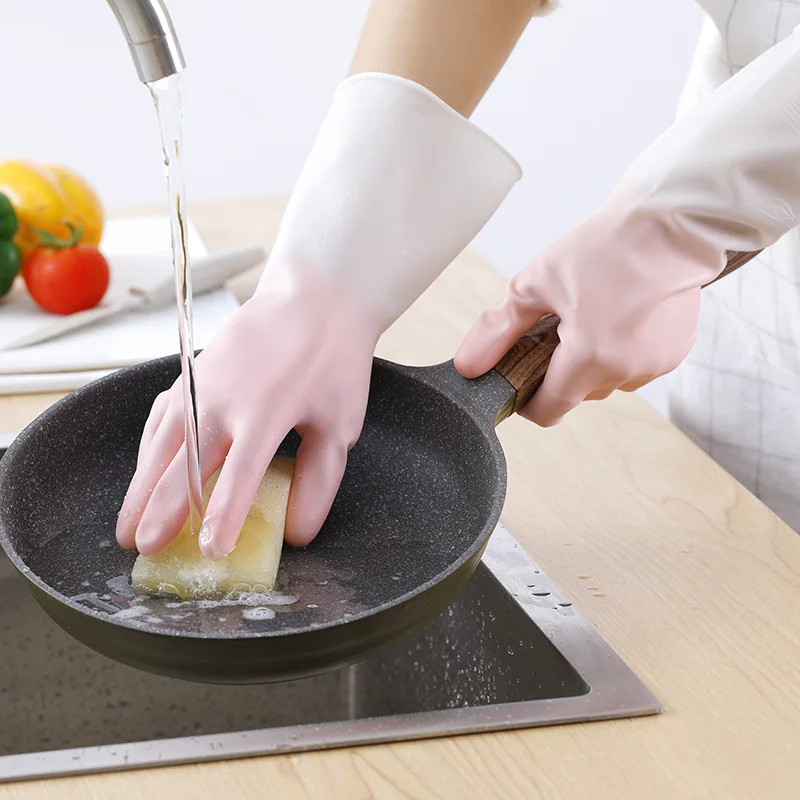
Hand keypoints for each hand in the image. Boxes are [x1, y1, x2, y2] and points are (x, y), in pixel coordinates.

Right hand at [118, 71, 519, 557]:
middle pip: (183, 464)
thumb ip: (319, 480)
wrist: (314, 298)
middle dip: (159, 510)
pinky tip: (144, 470)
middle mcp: (225, 398)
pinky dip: (148, 448)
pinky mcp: (192, 370)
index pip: (238, 477)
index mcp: (267, 414)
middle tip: (142, 547)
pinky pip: (161, 415)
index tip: (208, 551)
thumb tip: (298, 530)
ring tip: (128, 523)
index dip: (221, 518)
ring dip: (141, 484)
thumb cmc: (332, 359)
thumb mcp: (339, 423)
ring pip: (160, 441)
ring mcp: (202, 382)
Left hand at [454, 208, 722, 425]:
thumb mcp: (536, 283)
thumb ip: (498, 331)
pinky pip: (635, 365)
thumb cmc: (606, 246)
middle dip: (560, 370)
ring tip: (592, 315)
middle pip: (577, 394)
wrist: (674, 220)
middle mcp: (626, 370)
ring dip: (592, 361)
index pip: (548, 411)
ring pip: (607, 380)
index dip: (527, 401)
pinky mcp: (676, 352)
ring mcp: (656, 364)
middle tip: (556, 328)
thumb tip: (468, 367)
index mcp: (589, 358)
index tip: (520, 379)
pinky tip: (620, 314)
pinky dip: (621, 349)